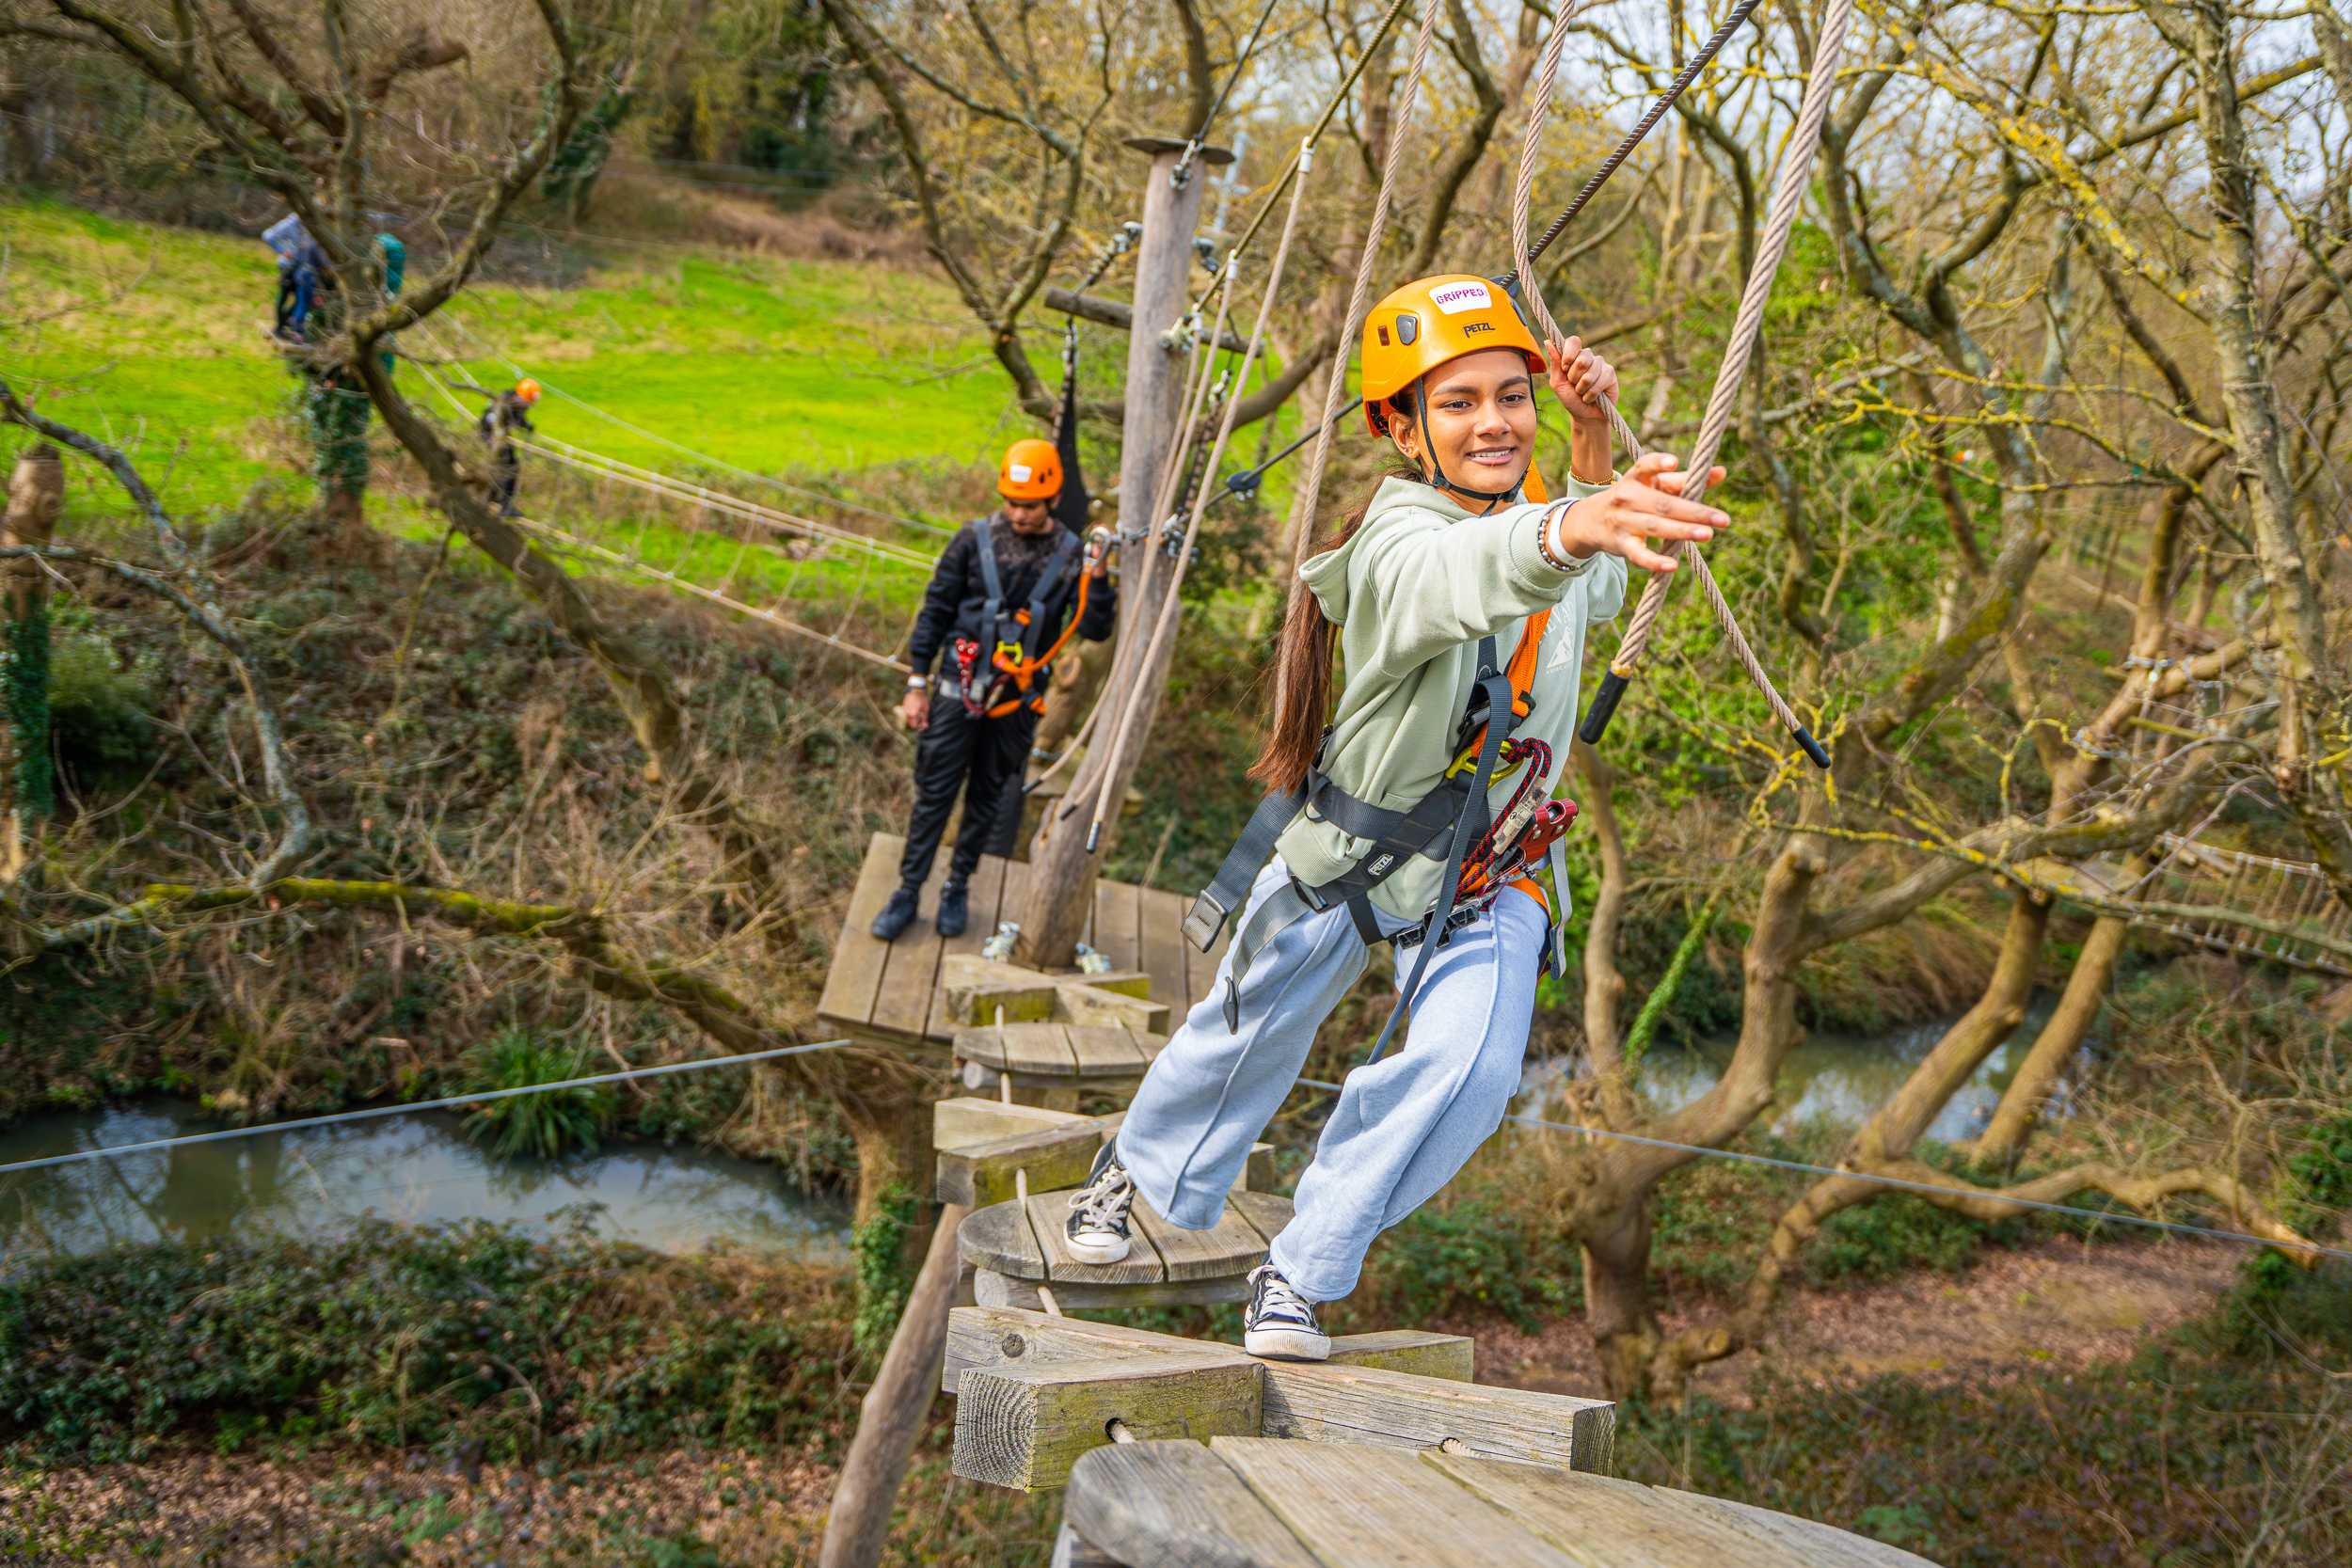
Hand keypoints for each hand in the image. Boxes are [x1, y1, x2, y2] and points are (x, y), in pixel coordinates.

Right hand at [901, 688, 930, 730]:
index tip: (923, 725)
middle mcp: (907, 713)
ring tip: (918, 717)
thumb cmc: (922, 699)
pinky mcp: (903, 708)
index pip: (914, 726)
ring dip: (913, 721)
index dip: (919, 728)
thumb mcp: (926, 709)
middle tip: (921, 722)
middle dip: (916, 725)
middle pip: (910, 724)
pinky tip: (915, 713)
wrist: (915, 690)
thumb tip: (925, 727)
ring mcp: (904, 711)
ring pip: (907, 720)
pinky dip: (910, 717)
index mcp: (913, 714)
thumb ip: (925, 719)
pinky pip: (906, 716)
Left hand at [1544, 335, 1619, 425]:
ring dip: (1582, 388)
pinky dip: (1592, 393)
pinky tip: (1592, 396)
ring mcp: (1600, 363)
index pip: (1573, 341)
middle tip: (1574, 385)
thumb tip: (1548, 342)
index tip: (1565, 368)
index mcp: (1574, 355)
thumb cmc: (1570, 398)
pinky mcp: (1610, 373)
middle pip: (1581, 359)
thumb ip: (1555, 363)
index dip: (1569, 354)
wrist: (1584, 415)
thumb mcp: (1558, 382)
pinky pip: (1600, 381)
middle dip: (1574, 378)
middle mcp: (1588, 356)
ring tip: (1583, 392)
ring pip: (1590, 373)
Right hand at [1549, 452, 1729, 573]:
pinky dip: (1654, 561)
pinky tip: (1672, 565)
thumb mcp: (1654, 485)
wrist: (1591, 520)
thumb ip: (1685, 480)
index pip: (1645, 466)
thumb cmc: (1635, 497)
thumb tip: (1721, 472)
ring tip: (1708, 534)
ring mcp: (1624, 522)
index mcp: (1637, 477)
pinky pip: (1639, 555)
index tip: (1674, 463)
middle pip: (1663, 504)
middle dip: (1694, 512)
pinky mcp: (1622, 545)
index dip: (1658, 463)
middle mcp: (1628, 498)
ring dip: (1682, 531)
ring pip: (1655, 527)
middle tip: (1723, 520)